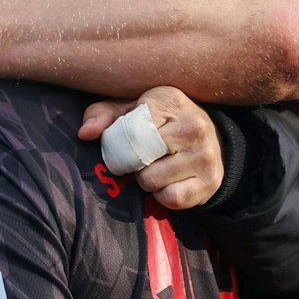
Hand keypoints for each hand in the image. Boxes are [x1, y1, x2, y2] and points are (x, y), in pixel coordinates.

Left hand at [79, 86, 223, 211]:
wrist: (214, 139)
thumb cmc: (163, 121)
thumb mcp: (134, 108)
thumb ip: (106, 115)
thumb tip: (85, 133)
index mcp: (170, 101)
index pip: (131, 129)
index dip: (120, 142)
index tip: (124, 143)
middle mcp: (193, 126)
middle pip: (139, 156)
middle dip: (132, 162)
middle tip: (138, 159)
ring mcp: (205, 155)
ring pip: (152, 180)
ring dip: (146, 180)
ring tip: (155, 168)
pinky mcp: (210, 182)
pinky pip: (171, 198)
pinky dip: (162, 195)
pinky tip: (168, 183)